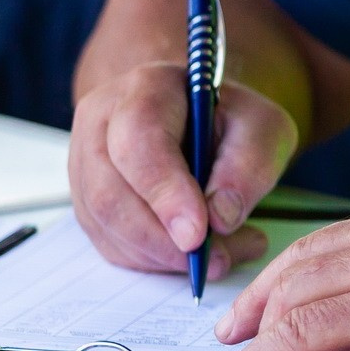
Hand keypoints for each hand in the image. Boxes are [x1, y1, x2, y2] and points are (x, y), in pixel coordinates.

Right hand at [69, 60, 295, 277]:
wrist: (201, 121)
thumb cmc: (232, 122)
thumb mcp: (264, 129)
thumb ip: (250, 165)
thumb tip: (220, 217)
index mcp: (147, 88)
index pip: (139, 139)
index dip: (164, 191)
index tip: (198, 234)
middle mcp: (101, 121)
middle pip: (110, 191)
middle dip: (162, 239)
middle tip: (214, 259)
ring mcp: (85, 161)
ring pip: (106, 225)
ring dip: (162, 256)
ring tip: (220, 256)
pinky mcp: (87, 200)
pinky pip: (109, 244)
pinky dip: (153, 262)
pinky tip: (193, 255)